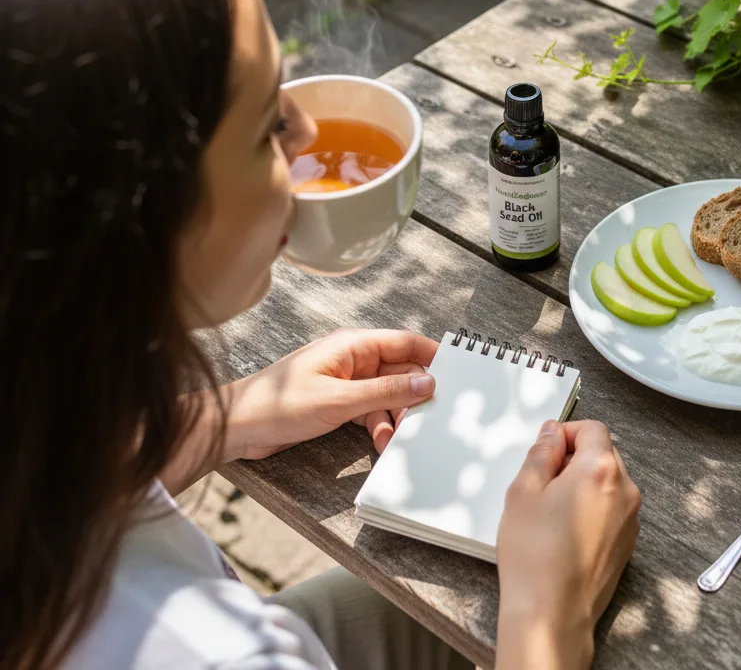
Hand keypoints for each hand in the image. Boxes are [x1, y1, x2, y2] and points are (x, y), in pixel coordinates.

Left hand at [225, 328, 438, 460]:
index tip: (457, 374)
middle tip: (431, 417)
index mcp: (353, 344)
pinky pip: (370, 409)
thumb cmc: (279, 404)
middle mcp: (353, 358)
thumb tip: (427, 382)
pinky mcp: (337, 402)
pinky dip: (378, 425)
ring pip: (387, 394)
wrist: (238, 427)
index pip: (405, 341)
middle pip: (399, 370)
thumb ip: (387, 391)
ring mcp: (346, 380)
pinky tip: (380, 443)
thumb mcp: (340, 400)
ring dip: (395, 416)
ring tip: (399, 438)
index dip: (432, 356)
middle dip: (415, 394)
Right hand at [495, 420, 640, 669]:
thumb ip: (541, 452)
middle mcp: (624, 490)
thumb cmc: (535, 557)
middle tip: (543, 482)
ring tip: (551, 511)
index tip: (548, 447)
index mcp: (600, 469)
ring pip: (608, 483)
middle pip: (603, 454)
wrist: (551, 614)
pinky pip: (611, 510)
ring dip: (584, 485)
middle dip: (575, 459)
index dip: (567, 432)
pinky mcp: (628, 543)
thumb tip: (552, 434)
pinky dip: (593, 509)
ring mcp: (630, 519)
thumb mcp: (524, 490)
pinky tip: (565, 532)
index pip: (593, 429)